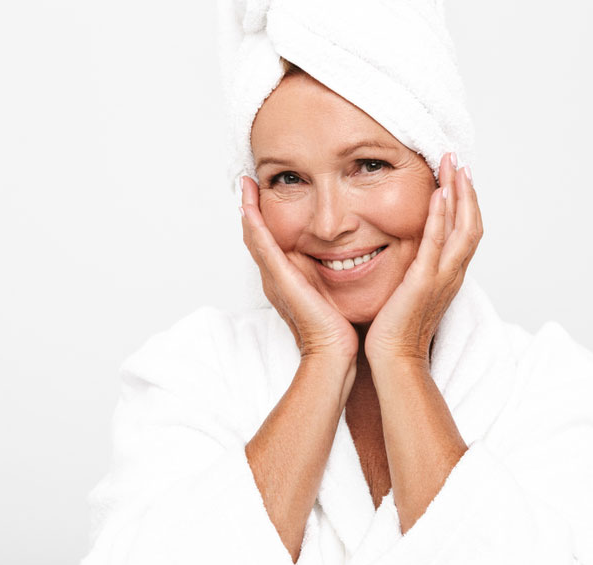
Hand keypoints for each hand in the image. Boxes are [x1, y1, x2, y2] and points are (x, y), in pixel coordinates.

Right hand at [239, 176, 358, 361]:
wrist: (332, 353)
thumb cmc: (337, 329)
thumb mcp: (332, 294)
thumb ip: (332, 275)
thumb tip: (347, 256)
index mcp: (286, 280)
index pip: (270, 242)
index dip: (264, 218)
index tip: (263, 193)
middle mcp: (275, 278)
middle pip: (256, 237)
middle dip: (250, 209)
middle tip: (247, 182)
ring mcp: (274, 279)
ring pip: (255, 238)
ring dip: (248, 210)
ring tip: (245, 185)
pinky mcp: (280, 280)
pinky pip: (263, 247)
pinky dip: (254, 225)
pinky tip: (250, 205)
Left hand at [364, 152, 482, 367]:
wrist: (395, 359)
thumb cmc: (396, 330)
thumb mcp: (410, 291)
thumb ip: (415, 268)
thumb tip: (408, 250)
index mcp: (449, 275)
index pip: (466, 231)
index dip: (466, 202)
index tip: (459, 176)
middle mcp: (452, 274)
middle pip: (472, 223)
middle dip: (467, 189)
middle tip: (460, 160)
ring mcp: (442, 277)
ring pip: (463, 228)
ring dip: (460, 194)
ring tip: (453, 166)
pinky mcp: (424, 282)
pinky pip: (437, 243)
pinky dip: (441, 217)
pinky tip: (438, 193)